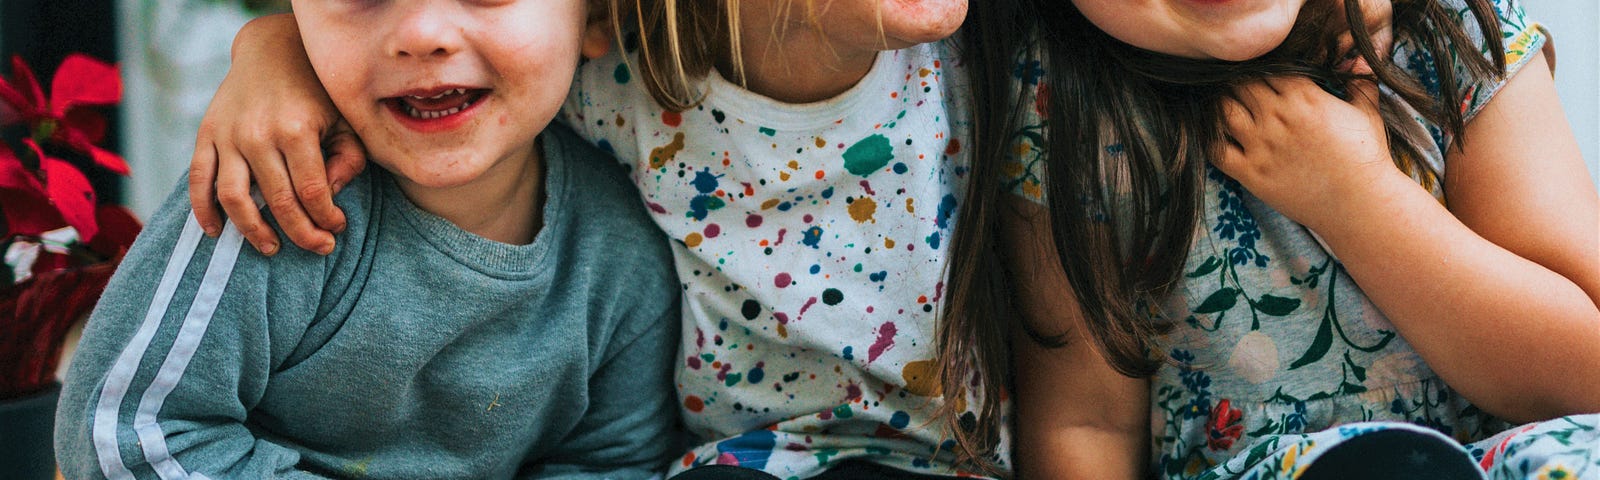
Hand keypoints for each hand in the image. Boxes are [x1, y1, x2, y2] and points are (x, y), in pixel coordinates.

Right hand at [188, 13, 365, 255]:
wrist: (273, 50)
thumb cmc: (317, 92)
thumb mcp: (345, 121)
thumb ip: (348, 160)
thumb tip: (330, 197)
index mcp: (297, 130)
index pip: (313, 192)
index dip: (327, 218)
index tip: (337, 229)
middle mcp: (259, 134)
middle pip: (279, 201)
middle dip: (302, 233)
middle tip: (318, 247)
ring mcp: (228, 135)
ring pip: (234, 198)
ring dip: (252, 231)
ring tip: (272, 248)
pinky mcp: (207, 134)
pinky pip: (198, 179)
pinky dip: (203, 210)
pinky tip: (215, 232)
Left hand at [1214, 75, 1407, 231]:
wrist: (1361, 204)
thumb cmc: (1367, 157)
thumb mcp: (1367, 112)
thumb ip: (1359, 83)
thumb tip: (1358, 63)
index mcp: (1304, 96)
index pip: (1267, 67)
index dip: (1260, 67)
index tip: (1260, 74)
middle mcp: (1278, 117)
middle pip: (1240, 84)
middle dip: (1236, 83)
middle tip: (1235, 90)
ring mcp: (1262, 145)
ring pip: (1222, 111)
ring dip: (1220, 107)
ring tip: (1225, 109)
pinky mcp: (1252, 172)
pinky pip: (1215, 150)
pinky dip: (1211, 139)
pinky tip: (1217, 138)